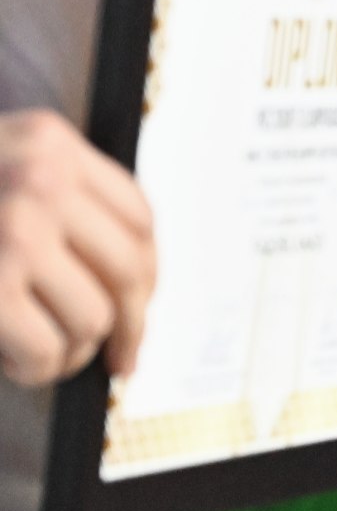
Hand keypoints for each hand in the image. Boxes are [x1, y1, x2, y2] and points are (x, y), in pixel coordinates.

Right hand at [0, 110, 154, 385]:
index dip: (147, 271)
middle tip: (120, 356)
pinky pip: (47, 348)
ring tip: (45, 356)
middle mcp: (41, 177)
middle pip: (130, 266)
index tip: (140, 305)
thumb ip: (50, 197)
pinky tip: (18, 365)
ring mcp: (16, 229)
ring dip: (75, 351)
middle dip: (130, 323)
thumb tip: (129, 278)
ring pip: (94, 314)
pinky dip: (38, 369)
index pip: (137, 214)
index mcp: (49, 141)